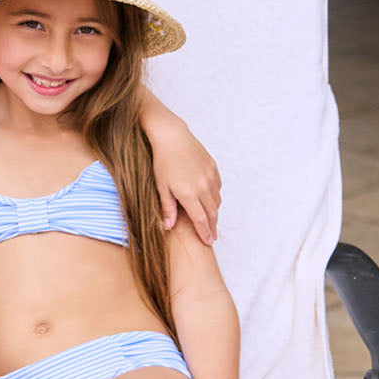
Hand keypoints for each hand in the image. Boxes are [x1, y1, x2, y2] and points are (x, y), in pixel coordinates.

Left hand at [150, 120, 220, 244]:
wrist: (172, 136)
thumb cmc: (162, 162)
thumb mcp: (161, 187)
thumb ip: (167, 208)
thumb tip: (169, 227)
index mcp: (189, 194)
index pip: (200, 220)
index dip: (205, 233)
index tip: (208, 242)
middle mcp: (203, 186)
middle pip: (212, 213)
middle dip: (212, 227)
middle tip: (212, 238)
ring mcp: (210, 176)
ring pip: (217, 200)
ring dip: (214, 212)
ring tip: (210, 221)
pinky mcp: (213, 167)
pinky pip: (218, 187)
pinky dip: (215, 196)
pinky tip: (210, 200)